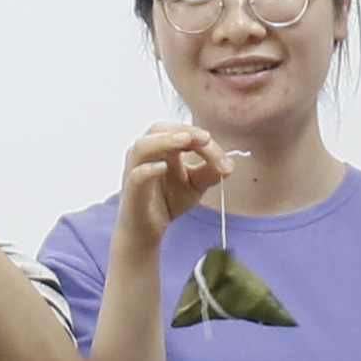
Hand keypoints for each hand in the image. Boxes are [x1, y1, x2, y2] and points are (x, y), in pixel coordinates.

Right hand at [112, 119, 235, 248]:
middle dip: (183, 130)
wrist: (147, 231)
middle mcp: (145, 154)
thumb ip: (209, 173)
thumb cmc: (167, 201)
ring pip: (143, 146)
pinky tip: (163, 167)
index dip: (202, 139)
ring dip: (165, 140)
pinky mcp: (131, 192)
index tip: (223, 157)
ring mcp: (135, 171)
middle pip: (159, 129)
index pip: (181, 132)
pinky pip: (136, 176)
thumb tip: (229, 166)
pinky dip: (148, 169)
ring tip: (186, 141)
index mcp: (161, 148)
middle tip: (205, 138)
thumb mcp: (194, 185)